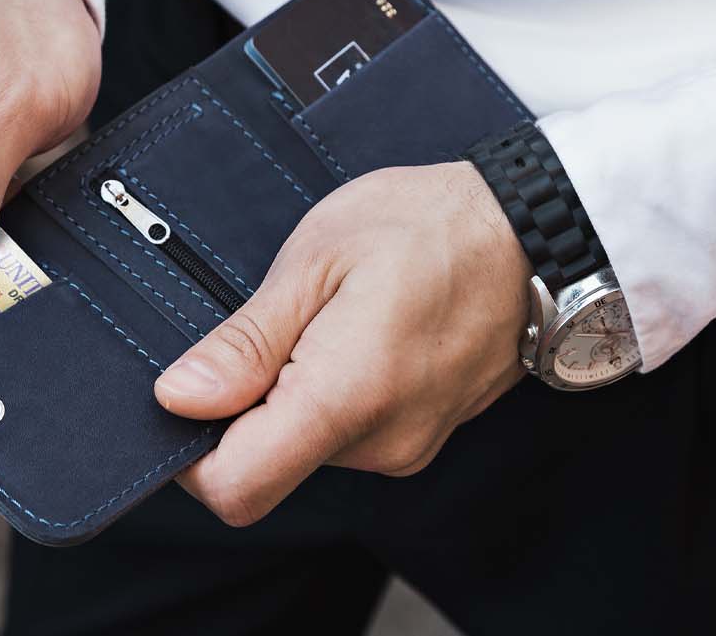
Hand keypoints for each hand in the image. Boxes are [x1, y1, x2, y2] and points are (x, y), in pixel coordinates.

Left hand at [154, 162, 530, 525]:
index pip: (236, 489)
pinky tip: (343, 335)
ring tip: (318, 320)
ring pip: (298, 448)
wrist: (537, 230)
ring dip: (282, 395)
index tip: (181, 397)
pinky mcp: (418, 437)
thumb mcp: (315, 262)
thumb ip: (245, 343)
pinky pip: (340, 434)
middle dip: (236, 410)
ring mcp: (405, 447)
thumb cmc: (428, 226)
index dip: (188, 457)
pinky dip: (319, 395)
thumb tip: (177, 397)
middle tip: (268, 328)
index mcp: (346, 400)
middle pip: (261, 465)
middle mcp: (380, 444)